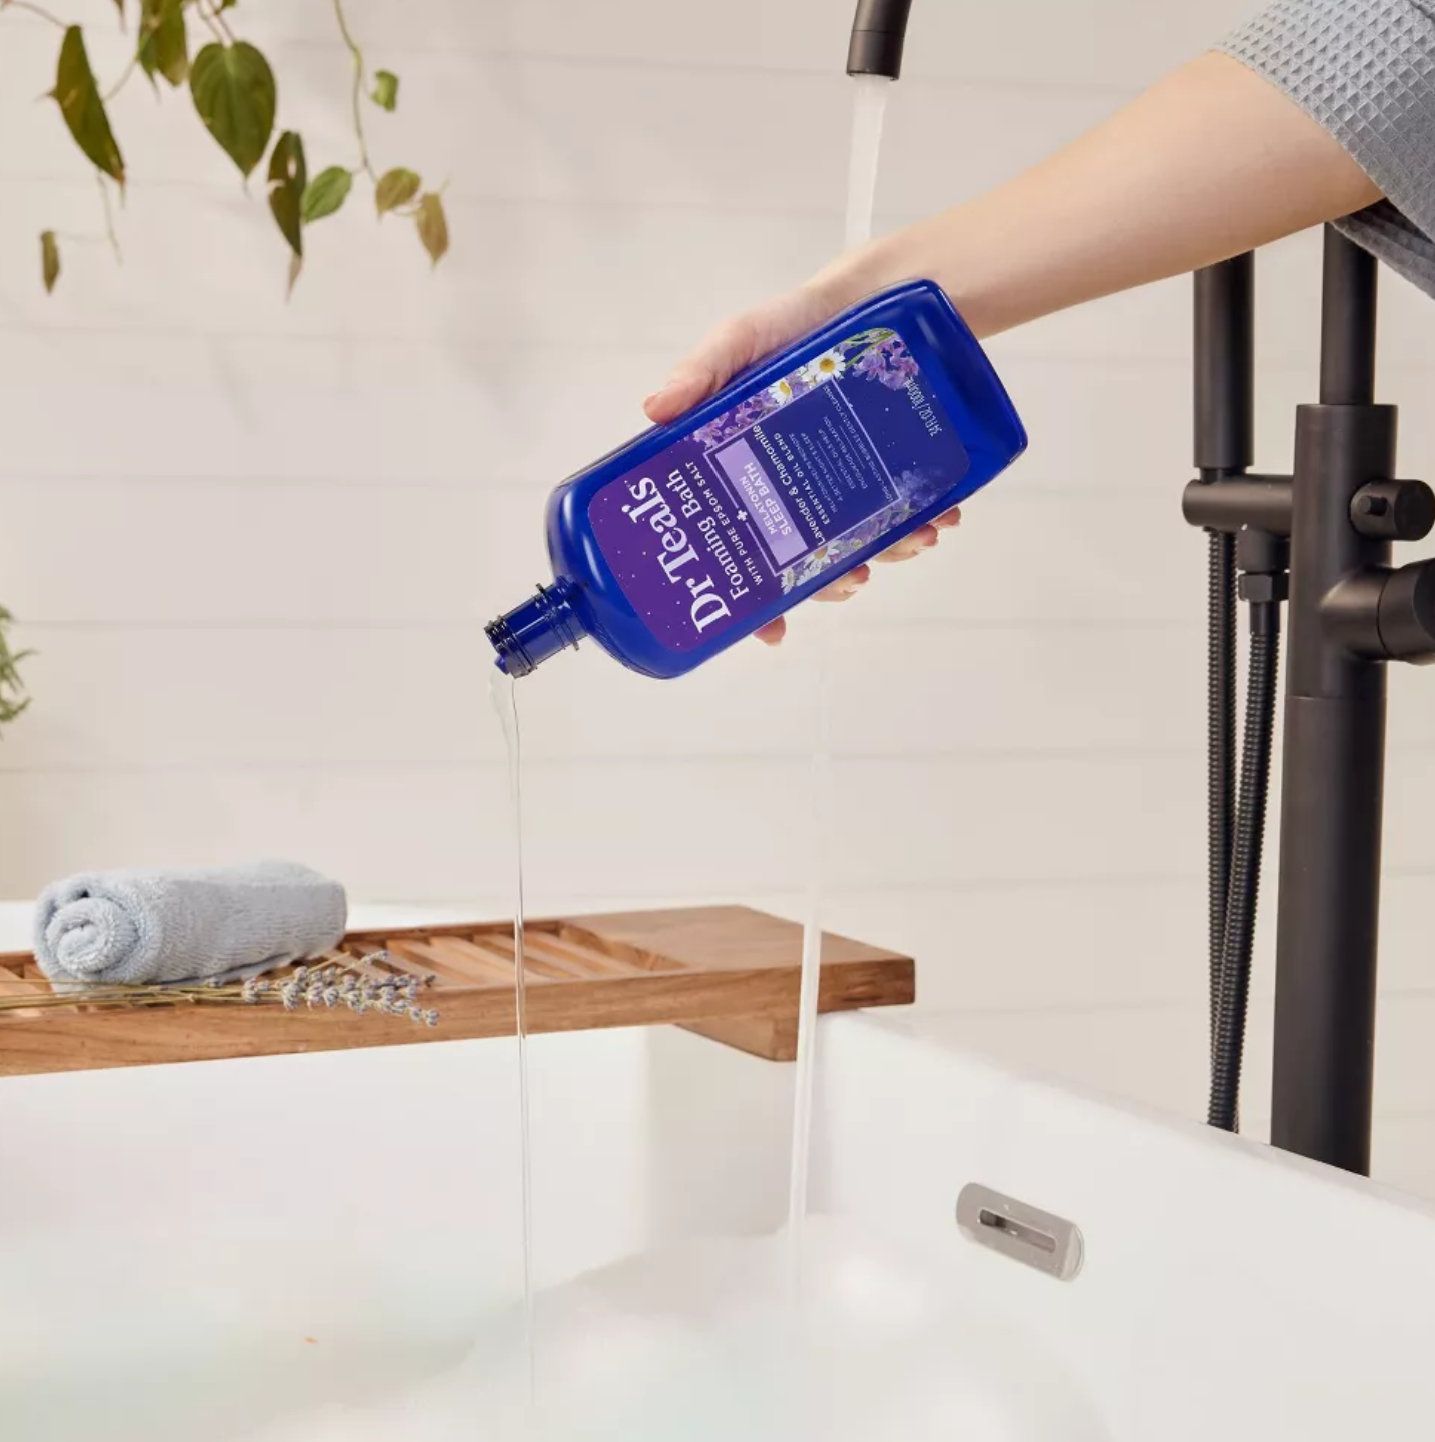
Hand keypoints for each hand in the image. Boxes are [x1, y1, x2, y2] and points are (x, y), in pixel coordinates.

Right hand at [642, 280, 961, 644]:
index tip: (768, 631)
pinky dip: (927, 518)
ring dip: (888, 551)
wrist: (869, 295)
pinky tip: (941, 516)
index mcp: (745, 479)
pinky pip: (909, 509)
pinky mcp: (892, 468)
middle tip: (852, 578)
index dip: (750, 602)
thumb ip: (701, 372)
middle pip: (805, 563)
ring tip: (913, 539)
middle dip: (832, 582)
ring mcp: (846, 484)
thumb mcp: (739, 342)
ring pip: (863, 542)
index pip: (740, 553)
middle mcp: (795, 492)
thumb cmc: (790, 323)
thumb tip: (655, 409)